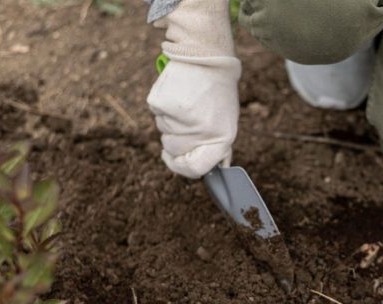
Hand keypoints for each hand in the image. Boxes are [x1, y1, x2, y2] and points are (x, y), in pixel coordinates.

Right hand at [148, 55, 240, 177]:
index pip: (195, 168)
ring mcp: (179, 118)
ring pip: (163, 131)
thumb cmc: (217, 91)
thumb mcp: (227, 120)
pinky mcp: (160, 103)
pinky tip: (177, 93)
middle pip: (173, 150)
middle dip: (176, 138)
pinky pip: (156, 113)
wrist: (206, 55)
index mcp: (221, 138)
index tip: (174, 161)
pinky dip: (163, 106)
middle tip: (189, 116)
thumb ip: (218, 146)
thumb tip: (216, 167)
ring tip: (187, 101)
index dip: (181, 167)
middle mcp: (200, 132)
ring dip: (170, 120)